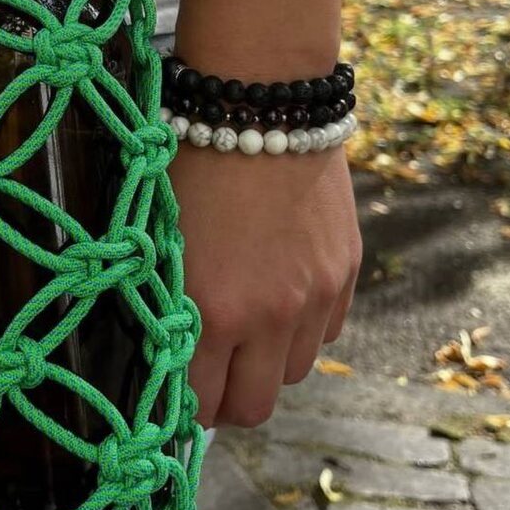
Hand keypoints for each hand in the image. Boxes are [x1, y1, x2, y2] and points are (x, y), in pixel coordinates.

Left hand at [171, 140, 361, 428]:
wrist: (259, 103)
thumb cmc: (192, 160)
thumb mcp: (164, 235)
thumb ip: (171, 301)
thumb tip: (171, 351)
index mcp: (210, 308)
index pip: (200, 403)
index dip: (185, 404)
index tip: (179, 389)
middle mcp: (267, 315)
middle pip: (255, 405)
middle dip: (229, 398)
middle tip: (215, 371)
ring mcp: (313, 296)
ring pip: (294, 372)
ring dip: (269, 362)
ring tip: (248, 324)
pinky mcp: (345, 272)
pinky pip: (326, 332)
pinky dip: (303, 327)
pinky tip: (282, 291)